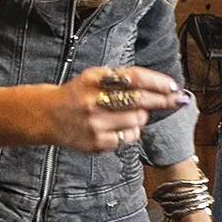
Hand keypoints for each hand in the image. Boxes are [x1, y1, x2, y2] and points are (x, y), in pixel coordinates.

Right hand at [38, 65, 187, 153]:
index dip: (158, 82)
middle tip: (176, 100)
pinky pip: (129, 137)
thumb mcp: (93, 77)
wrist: (46, 116)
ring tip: (128, 113)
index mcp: (93, 79)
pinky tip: (119, 127)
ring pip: (138, 120)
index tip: (173, 86)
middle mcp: (93, 100)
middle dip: (162, 100)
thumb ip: (121, 79)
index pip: (134, 78)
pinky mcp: (97, 143)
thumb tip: (161, 86)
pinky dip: (131, 131)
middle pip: (140, 100)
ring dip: (141, 116)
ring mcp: (95, 124)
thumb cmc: (77, 94)